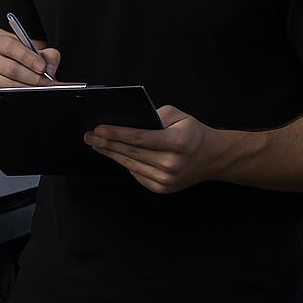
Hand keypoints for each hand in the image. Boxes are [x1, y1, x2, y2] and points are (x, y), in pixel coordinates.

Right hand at [0, 26, 60, 90]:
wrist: (2, 68)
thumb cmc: (18, 59)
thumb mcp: (33, 52)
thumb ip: (47, 55)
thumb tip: (50, 68)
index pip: (10, 47)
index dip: (27, 57)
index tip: (42, 67)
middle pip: (11, 69)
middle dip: (32, 77)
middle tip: (47, 82)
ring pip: (8, 84)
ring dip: (27, 87)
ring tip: (41, 87)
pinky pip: (5, 93)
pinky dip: (20, 93)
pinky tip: (29, 91)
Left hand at [84, 105, 221, 192]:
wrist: (213, 157)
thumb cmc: (192, 133)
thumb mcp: (178, 115)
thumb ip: (154, 115)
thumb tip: (127, 119)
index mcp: (176, 143)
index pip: (139, 137)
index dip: (116, 133)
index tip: (98, 129)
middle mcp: (172, 163)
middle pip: (131, 152)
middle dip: (107, 143)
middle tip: (89, 136)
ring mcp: (167, 179)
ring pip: (130, 164)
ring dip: (110, 154)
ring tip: (96, 144)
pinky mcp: (162, 188)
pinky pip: (136, 174)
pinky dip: (124, 163)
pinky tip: (114, 154)